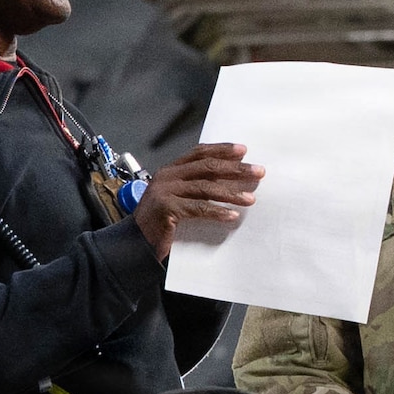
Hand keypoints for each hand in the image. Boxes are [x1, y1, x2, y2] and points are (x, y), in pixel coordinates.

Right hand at [132, 143, 263, 260]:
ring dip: (231, 193)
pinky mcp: (167, 209)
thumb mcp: (177, 199)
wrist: (135, 243)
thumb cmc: (160, 223)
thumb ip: (194, 188)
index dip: (222, 150)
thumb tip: (228, 183)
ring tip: (250, 198)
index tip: (244, 151)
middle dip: (235, 169)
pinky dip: (217, 212)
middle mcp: (167, 176)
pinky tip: (232, 216)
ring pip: (205, 187)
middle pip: (207, 167)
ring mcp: (165, 191)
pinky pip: (198, 208)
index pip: (199, 153)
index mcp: (170, 170)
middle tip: (257, 172)